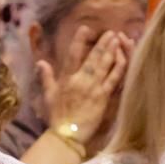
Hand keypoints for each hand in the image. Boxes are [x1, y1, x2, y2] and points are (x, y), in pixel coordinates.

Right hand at [37, 27, 131, 141]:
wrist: (67, 134)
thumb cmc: (57, 117)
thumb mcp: (48, 96)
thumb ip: (46, 77)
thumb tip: (40, 62)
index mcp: (67, 78)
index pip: (73, 55)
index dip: (79, 40)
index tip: (85, 29)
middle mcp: (80, 80)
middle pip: (93, 57)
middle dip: (102, 43)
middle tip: (110, 32)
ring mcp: (93, 87)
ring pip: (104, 65)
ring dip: (112, 51)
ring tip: (118, 39)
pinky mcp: (103, 97)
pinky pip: (113, 79)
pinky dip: (118, 67)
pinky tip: (124, 58)